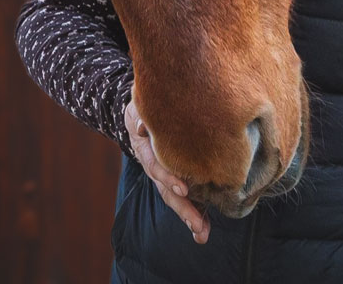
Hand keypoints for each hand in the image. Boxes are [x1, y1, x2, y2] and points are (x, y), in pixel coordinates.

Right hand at [124, 98, 210, 243]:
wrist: (139, 113)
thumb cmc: (147, 108)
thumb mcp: (140, 109)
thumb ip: (141, 118)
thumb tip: (142, 127)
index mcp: (148, 149)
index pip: (157, 167)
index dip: (169, 178)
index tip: (184, 190)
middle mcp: (155, 165)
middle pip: (167, 190)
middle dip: (182, 208)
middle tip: (197, 225)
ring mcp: (163, 172)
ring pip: (173, 197)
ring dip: (188, 215)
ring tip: (202, 234)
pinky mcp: (173, 175)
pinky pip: (181, 195)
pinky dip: (192, 211)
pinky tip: (202, 228)